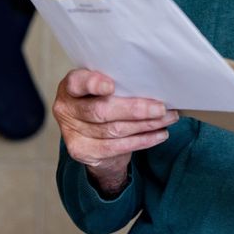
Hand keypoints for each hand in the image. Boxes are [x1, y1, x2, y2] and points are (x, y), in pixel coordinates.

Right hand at [53, 69, 176, 193]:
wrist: (92, 138)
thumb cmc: (103, 103)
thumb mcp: (105, 88)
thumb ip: (119, 84)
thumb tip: (154, 82)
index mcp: (70, 87)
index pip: (78, 82)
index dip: (93, 84)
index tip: (111, 85)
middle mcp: (66, 109)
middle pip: (101, 111)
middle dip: (135, 110)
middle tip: (161, 108)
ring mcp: (72, 132)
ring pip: (113, 130)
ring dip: (146, 125)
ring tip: (168, 118)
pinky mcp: (82, 151)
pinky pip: (117, 147)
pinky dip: (143, 140)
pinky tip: (159, 134)